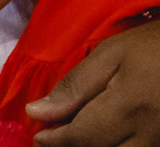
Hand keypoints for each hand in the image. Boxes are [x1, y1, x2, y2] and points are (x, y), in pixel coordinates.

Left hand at [27, 20, 159, 145]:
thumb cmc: (151, 48)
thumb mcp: (109, 55)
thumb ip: (74, 87)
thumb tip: (37, 112)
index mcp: (129, 108)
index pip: (81, 138)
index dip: (55, 142)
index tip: (38, 137)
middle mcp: (148, 134)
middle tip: (54, 138)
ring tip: (77, 136)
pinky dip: (114, 145)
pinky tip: (103, 135)